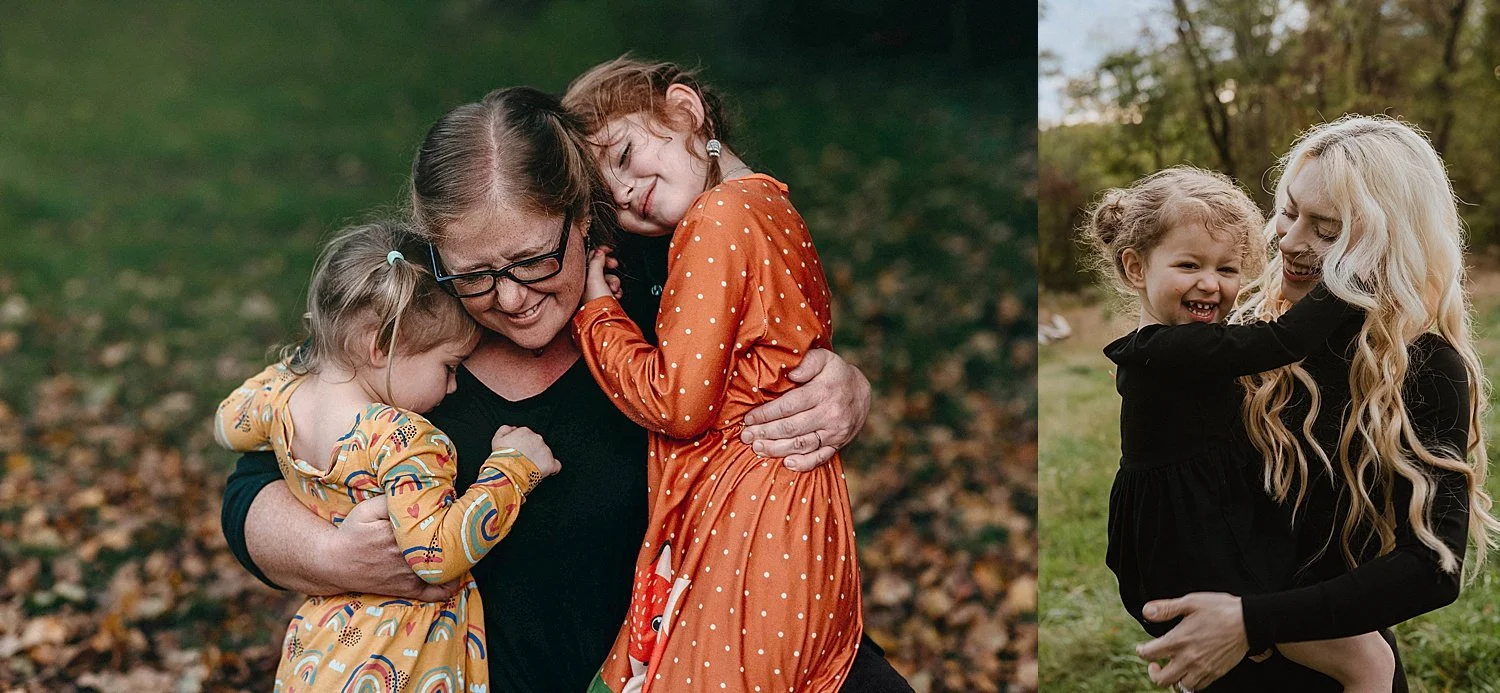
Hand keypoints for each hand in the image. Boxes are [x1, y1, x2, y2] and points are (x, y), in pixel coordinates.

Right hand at [317, 495, 460, 600]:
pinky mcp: (408, 589)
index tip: (454, 509)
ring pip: (443, 570)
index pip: (432, 525)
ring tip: (463, 546)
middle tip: (463, 526)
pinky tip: (456, 573)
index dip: (446, 516)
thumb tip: (419, 492)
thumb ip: (392, 499)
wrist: (334, 563)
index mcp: (397, 535)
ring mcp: (408, 576)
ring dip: (457, 559)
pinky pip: (436, 593)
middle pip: (442, 547)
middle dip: (456, 537)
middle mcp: (406, 557)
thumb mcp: (367, 509)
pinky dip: (450, 586)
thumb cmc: (352, 534)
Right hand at [493, 424, 560, 476]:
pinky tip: (544, 472)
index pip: (528, 436)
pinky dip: (551, 468)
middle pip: (537, 444)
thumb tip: (512, 428)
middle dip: (532, 452)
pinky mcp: (550, 463)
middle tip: (523, 461)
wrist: (508, 472)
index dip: (523, 445)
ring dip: (539, 460)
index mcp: (525, 431)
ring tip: (530, 468)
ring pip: (545, 453)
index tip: (519, 452)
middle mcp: (537, 438)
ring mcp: (545, 450)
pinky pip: (555, 465)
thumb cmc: (501, 457)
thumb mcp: (497, 439)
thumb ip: (505, 430)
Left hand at [584, 247, 619, 301]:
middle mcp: (584, 284)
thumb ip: (596, 262)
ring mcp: (594, 292)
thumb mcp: (594, 277)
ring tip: (614, 287)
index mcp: (579, 278)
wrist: (605, 321)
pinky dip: (615, 290)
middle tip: (613, 265)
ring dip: (613, 280)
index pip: (588, 259)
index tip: (608, 249)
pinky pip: (610, 288)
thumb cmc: (596, 303)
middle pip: (599, 268)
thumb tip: (598, 252)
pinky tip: (616, 294)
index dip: (598, 252)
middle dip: (608, 267)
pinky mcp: (603, 299)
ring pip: (607, 278)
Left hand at [740, 348, 870, 470]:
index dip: (766, 414)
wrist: (862, 392)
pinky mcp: (838, 444)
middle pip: (791, 428)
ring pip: (802, 444)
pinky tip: (787, 463)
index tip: (748, 418)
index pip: (788, 406)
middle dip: (765, 433)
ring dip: (777, 449)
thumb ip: (807, 362)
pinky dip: (804, 463)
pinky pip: (820, 458)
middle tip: (746, 436)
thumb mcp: (824, 359)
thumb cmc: (835, 374)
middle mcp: (829, 414)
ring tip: (757, 448)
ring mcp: (834, 432)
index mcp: (822, 392)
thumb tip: (791, 374)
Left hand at [1136, 593, 1248, 690]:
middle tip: (1154, 665)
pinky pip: (1198, 687)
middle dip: (1153, 673)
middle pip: (1161, 680)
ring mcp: (1202, 668)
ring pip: (1180, 687)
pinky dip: (1190, 683)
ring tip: (1172, 669)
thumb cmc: (1220, 609)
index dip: (1140, 651)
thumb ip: (1166, 608)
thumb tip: (1146, 611)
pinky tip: (1189, 672)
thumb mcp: (1190, 602)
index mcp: (1179, 640)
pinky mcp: (1215, 673)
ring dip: (1173, 680)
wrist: (1249, 622)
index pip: (1148, 654)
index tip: (1142, 648)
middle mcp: (1188, 658)